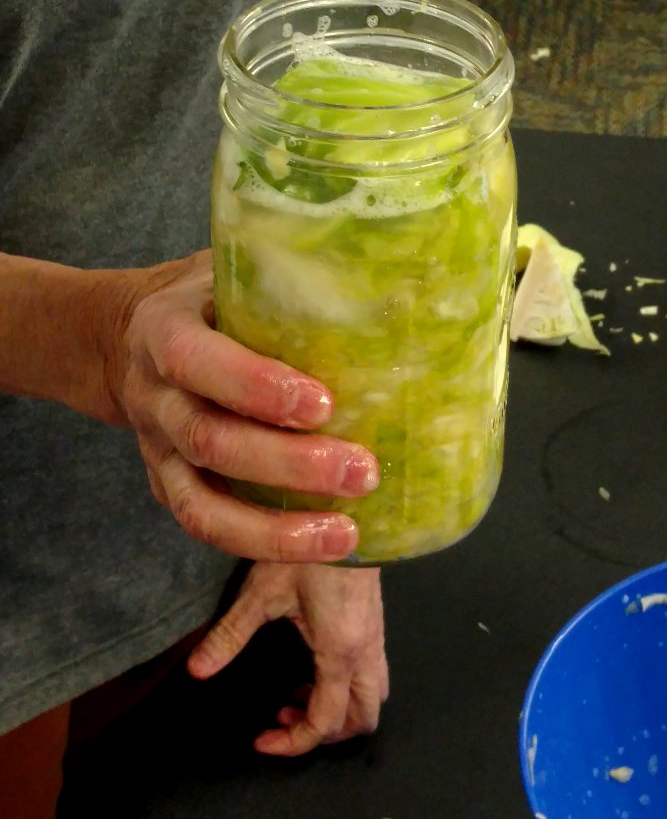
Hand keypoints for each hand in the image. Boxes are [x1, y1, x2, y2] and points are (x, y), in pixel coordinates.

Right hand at [112, 250, 377, 562]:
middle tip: (364, 471)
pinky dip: (264, 545)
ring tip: (347, 533)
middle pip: (210, 441)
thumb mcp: (228, 271)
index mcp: (163, 331)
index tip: (324, 403)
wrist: (127, 341)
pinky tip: (321, 547)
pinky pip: (207, 528)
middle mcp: (155, 396)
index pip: (196, 360)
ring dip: (277, 528)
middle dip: (289, 465)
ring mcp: (157, 450)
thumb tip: (386, 281)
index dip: (255, 386)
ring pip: (203, 505)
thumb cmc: (205, 300)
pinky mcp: (169, 486)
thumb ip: (283, 279)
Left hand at [187, 563, 388, 755]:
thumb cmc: (307, 551)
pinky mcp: (376, 622)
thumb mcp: (262, 593)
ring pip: (373, 695)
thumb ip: (230, 634)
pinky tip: (314, 665)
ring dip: (339, 708)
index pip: (326, 721)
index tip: (261, 738)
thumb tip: (197, 670)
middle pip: (363, 718)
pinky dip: (346, 685)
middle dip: (326, 732)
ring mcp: (377, 636)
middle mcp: (366, 652)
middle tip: (284, 716)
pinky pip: (372, 672)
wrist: (347, 510)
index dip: (294, 741)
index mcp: (340, 653)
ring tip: (299, 692)